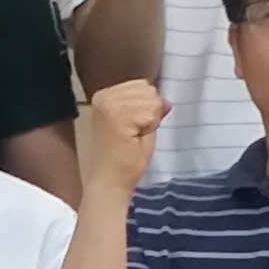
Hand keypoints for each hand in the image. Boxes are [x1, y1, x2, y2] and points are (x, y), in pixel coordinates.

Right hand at [80, 78, 168, 198]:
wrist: (111, 182)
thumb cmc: (124, 158)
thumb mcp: (139, 124)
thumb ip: (149, 107)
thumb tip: (164, 99)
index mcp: (105, 95)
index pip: (142, 85)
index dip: (147, 107)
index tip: (132, 128)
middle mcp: (104, 95)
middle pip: (148, 89)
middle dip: (150, 111)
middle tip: (134, 134)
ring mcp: (109, 105)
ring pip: (152, 100)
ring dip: (150, 120)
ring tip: (134, 137)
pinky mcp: (118, 116)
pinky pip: (151, 112)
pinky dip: (150, 127)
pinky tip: (135, 139)